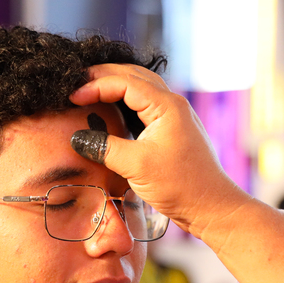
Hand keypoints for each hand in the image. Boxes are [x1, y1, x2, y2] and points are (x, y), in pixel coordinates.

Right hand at [72, 63, 283, 282]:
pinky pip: (144, 105)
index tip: (72, 97)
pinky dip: (124, 102)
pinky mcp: (172, 130)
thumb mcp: (135, 166)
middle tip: (76, 82)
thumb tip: (78, 138)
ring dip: (114, 86)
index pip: (124, 82)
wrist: (211, 206)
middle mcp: (172, 104)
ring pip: (140, 88)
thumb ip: (104, 147)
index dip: (95, 86)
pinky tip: (110, 111)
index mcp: (166, 105)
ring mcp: (174, 116)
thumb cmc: (180, 186)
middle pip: (133, 76)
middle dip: (103, 76)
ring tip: (89, 91)